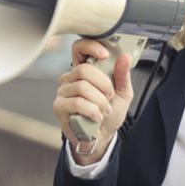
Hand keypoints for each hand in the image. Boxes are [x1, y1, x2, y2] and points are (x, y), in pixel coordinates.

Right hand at [53, 37, 133, 164]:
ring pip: (82, 87)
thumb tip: (125, 57)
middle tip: (110, 96)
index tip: (105, 55)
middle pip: (83, 69)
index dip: (90, 47)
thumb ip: (122, 75)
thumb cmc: (109, 114)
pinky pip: (77, 103)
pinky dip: (92, 110)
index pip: (79, 48)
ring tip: (105, 111)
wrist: (101, 137)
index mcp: (84, 70)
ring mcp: (63, 92)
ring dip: (99, 101)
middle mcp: (70, 78)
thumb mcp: (122, 94)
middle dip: (103, 84)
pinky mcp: (59, 106)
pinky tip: (96, 117)